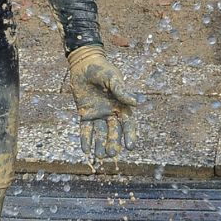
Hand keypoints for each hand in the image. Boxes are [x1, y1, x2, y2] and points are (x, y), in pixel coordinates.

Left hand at [67, 45, 141, 160]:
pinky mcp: (84, 114)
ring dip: (99, 144)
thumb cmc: (102, 69)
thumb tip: (137, 103)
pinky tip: (85, 150)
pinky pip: (85, 129)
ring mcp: (98, 114)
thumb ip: (122, 91)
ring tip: (99, 157)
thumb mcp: (113, 79)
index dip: (130, 135)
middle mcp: (111, 113)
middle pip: (113, 131)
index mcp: (122, 105)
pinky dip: (85, 139)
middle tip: (111, 154)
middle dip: (113, 143)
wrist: (84, 64)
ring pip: (99, 133)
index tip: (130, 147)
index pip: (128, 124)